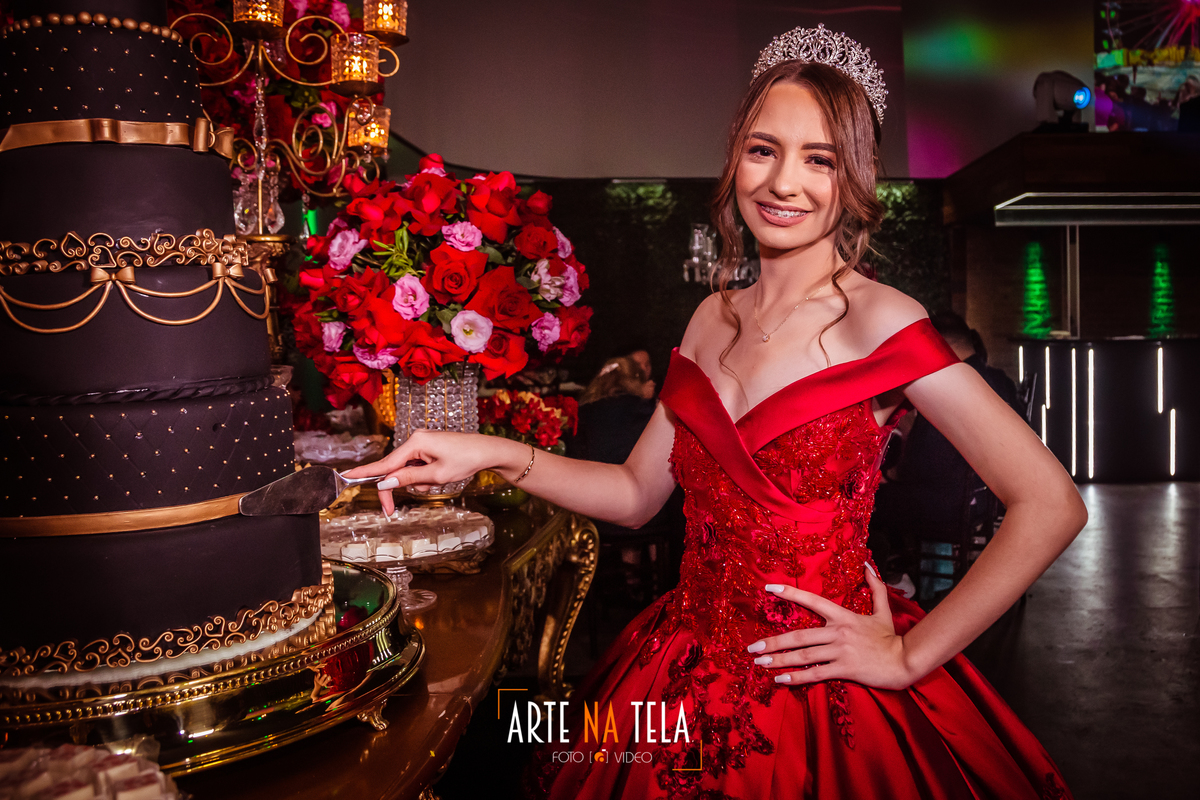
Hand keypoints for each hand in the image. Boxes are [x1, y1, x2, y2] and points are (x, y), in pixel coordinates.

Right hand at [343, 430, 501, 514]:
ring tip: (440, 479)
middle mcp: (415, 439)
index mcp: (415, 442)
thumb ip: (409, 479)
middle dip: (399, 488)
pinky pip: (417, 467)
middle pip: (394, 469)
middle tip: (390, 511)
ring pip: (407, 471)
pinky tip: (440, 474)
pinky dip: (424, 477)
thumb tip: (385, 482)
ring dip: (418, 483)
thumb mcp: (436, 475)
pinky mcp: (427, 447)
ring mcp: (421, 443)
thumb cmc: (465, 460)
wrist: (487, 451)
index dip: (366, 473)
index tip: (346, 476)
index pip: (385, 463)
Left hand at [745, 564, 913, 690]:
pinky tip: (780, 679)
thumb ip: (875, 587)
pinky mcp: (844, 669)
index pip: (812, 600)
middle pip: (799, 635)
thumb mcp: (883, 610)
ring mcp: (840, 651)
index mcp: (843, 615)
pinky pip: (815, 674)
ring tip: (760, 662)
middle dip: (773, 641)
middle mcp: (838, 632)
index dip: (790, 593)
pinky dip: (797, 678)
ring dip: (779, 659)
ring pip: (804, 656)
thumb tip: (867, 564)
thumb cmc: (890, 637)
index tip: (768, 588)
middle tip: (752, 647)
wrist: (904, 661)